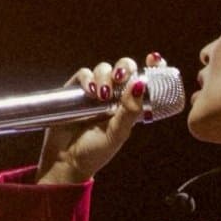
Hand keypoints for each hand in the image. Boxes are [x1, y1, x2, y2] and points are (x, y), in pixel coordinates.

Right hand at [36, 52, 165, 183]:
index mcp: (130, 105)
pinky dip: (88, 78)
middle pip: (124, 68)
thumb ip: (130, 111)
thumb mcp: (118, 133)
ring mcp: (95, 92)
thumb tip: (140, 85)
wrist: (67, 161)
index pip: (144, 81)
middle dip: (124, 68)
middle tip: (121, 78)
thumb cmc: (96, 152)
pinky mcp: (76, 91)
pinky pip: (84, 75)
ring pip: (104, 69)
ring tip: (103, 94)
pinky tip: (90, 91)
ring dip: (105, 75)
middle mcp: (115, 95)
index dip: (151, 67)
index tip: (154, 59)